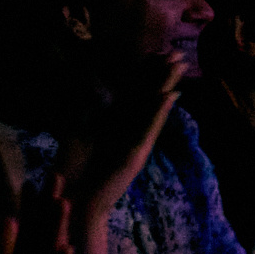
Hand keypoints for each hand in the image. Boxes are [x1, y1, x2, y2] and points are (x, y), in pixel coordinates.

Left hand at [65, 54, 183, 220]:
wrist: (77, 200)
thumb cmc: (75, 169)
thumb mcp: (79, 131)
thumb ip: (91, 112)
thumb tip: (95, 93)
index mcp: (117, 123)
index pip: (136, 92)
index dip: (147, 72)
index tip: (158, 53)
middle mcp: (130, 130)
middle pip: (149, 96)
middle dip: (163, 74)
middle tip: (179, 54)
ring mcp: (135, 142)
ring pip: (153, 108)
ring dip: (166, 87)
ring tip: (178, 68)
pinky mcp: (135, 154)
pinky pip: (148, 129)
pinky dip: (158, 113)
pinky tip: (168, 97)